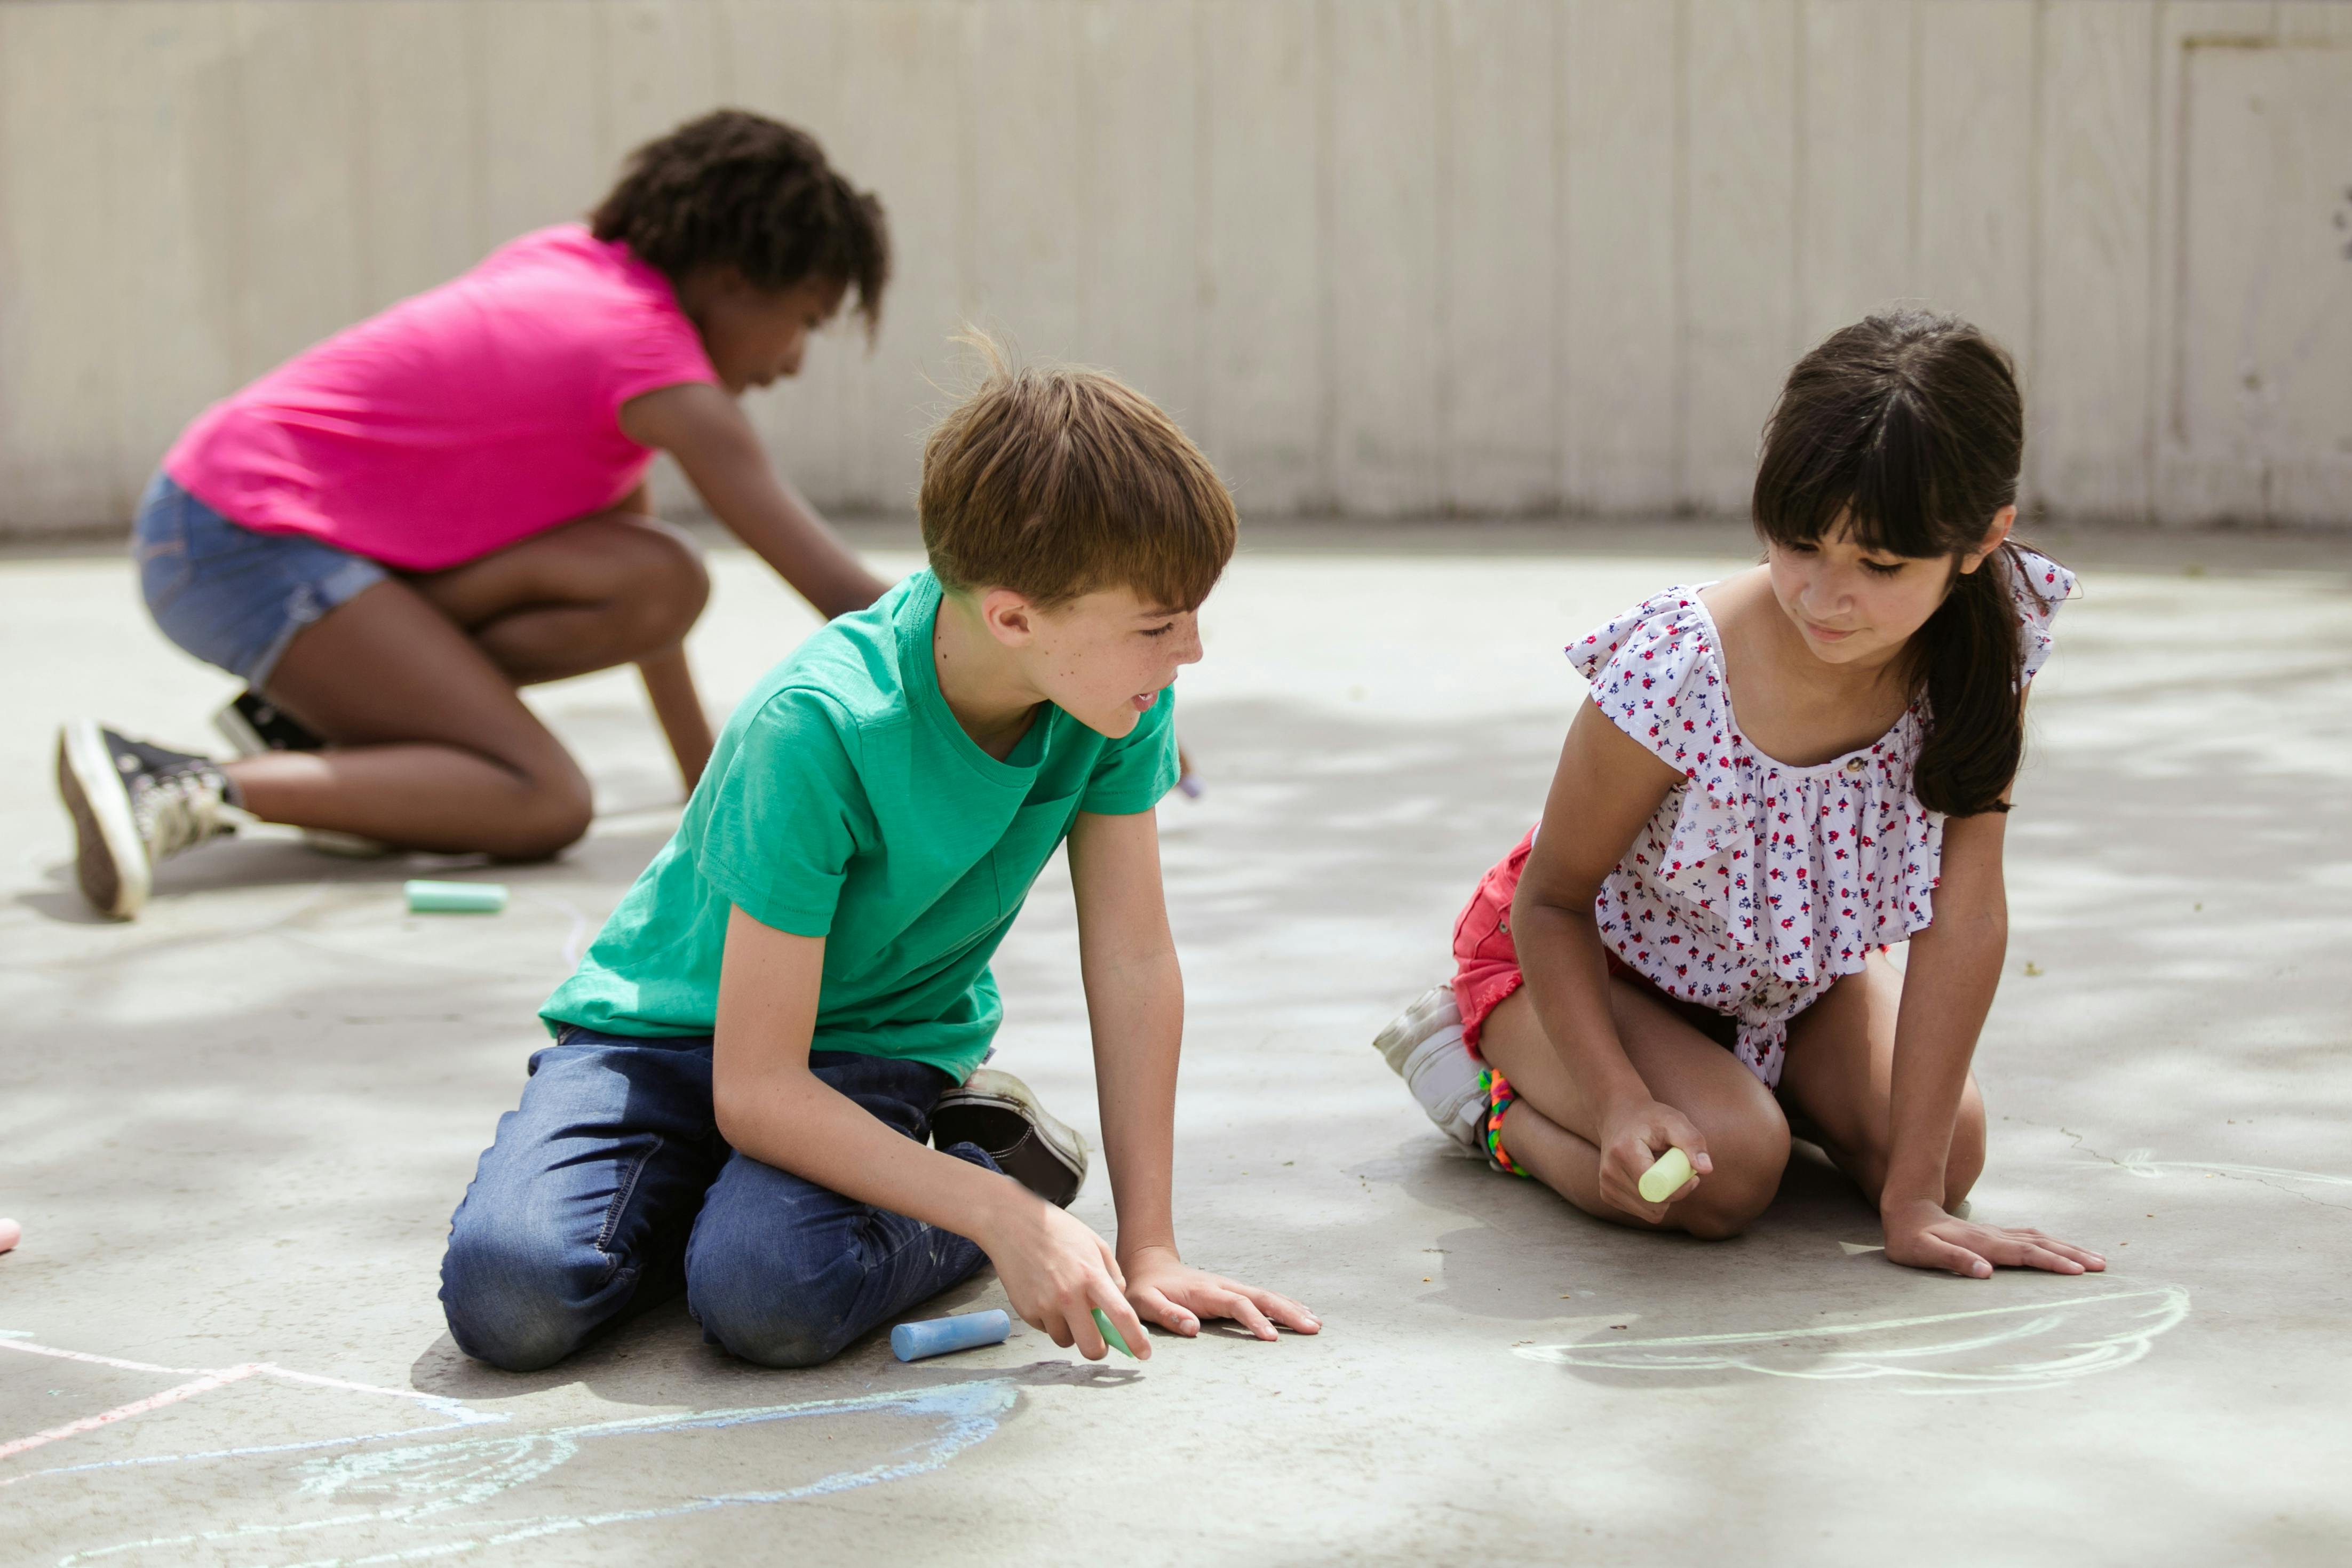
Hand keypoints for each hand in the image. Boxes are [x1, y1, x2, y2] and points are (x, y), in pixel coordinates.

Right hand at [982, 1193, 1152, 1360]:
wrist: (1012, 1224)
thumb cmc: (1058, 1232)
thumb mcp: (1095, 1245)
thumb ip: (1112, 1276)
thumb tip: (1119, 1305)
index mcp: (1091, 1276)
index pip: (1120, 1315)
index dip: (1135, 1339)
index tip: (1144, 1354)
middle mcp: (1069, 1295)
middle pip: (1091, 1347)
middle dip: (1099, 1350)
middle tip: (1099, 1342)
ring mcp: (1045, 1305)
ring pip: (1066, 1341)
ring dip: (1072, 1332)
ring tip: (1066, 1304)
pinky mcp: (1026, 1311)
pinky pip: (1046, 1329)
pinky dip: (1051, 1321)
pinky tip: (1046, 1295)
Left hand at [1118, 1244, 1319, 1341]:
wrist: (1148, 1263)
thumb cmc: (1144, 1288)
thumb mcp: (1144, 1301)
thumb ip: (1166, 1313)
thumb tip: (1193, 1328)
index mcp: (1205, 1292)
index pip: (1237, 1304)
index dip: (1254, 1320)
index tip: (1271, 1338)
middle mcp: (1223, 1286)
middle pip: (1261, 1297)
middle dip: (1288, 1312)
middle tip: (1313, 1328)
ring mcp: (1230, 1287)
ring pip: (1267, 1296)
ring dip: (1291, 1308)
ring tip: (1315, 1323)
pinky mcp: (1232, 1291)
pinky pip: (1262, 1297)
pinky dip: (1284, 1304)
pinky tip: (1300, 1312)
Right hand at [1595, 1098, 1711, 1222]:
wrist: (1618, 1116)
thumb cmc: (1650, 1118)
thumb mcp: (1674, 1122)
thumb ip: (1692, 1142)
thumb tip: (1706, 1169)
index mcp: (1623, 1152)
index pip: (1656, 1188)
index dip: (1679, 1189)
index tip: (1693, 1177)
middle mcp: (1609, 1172)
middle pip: (1654, 1204)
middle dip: (1674, 1194)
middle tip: (1679, 1171)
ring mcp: (1605, 1185)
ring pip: (1649, 1213)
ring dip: (1665, 1199)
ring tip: (1663, 1173)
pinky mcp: (1607, 1194)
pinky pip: (1641, 1212)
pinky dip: (1653, 1202)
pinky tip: (1651, 1180)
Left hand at [1881, 1198, 2107, 1278]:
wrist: (1906, 1211)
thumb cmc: (1911, 1238)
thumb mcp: (1923, 1252)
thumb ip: (1953, 1260)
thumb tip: (1985, 1272)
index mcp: (1983, 1243)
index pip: (2024, 1254)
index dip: (2051, 1262)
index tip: (2078, 1271)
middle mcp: (1994, 1236)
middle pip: (2040, 1244)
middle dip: (2072, 1254)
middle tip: (2101, 1266)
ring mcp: (1996, 1233)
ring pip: (2039, 1239)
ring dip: (2067, 1247)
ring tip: (2094, 1259)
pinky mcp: (1994, 1234)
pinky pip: (2030, 1238)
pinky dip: (2052, 1243)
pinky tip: (2063, 1248)